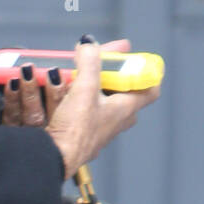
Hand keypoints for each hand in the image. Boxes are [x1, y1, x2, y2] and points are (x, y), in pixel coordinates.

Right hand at [43, 39, 160, 180]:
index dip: (145, 72)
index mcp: (125, 108)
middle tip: (98, 65)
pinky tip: (61, 98)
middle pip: (123, 93)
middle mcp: (116, 121)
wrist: (53, 158)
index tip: (133, 60)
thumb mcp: (83, 89)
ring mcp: (101, 129)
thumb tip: (89, 44)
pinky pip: (84, 113)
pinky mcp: (83, 135)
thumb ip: (88, 63)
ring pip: (102, 102)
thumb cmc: (74, 131)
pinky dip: (75, 102)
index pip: (150, 89)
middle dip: (110, 77)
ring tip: (71, 79)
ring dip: (89, 88)